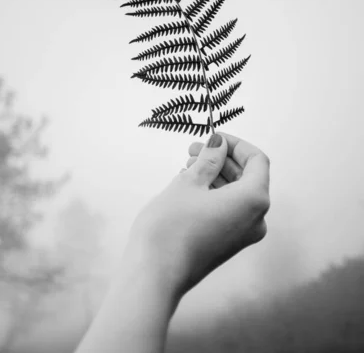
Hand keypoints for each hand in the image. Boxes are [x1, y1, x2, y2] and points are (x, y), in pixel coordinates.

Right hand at [127, 132, 269, 296]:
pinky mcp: (228, 244)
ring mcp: (243, 235)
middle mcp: (256, 219)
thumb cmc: (172, 227)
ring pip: (237, 194)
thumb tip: (219, 144)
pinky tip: (190, 185)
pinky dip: (214, 193)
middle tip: (194, 149)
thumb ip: (209, 159)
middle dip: (222, 159)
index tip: (213, 137)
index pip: (257, 161)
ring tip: (187, 166)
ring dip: (216, 175)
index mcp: (254, 200)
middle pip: (247, 177)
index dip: (236, 144)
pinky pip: (229, 209)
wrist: (155, 275)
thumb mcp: (189, 182)